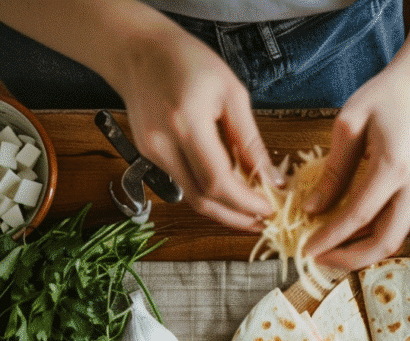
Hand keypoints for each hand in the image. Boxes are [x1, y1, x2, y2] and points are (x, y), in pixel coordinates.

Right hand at [113, 24, 281, 229]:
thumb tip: (272, 178)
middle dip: (236, 217)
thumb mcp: (231, 93)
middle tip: (264, 222)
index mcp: (186, 122)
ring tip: (250, 213)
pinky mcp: (146, 156)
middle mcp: (162, 143)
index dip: (246, 202)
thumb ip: (250, 140)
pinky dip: (206, 195)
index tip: (271, 208)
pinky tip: (228, 194)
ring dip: (222, 212)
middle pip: (201, 199)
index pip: (218, 180)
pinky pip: (180, 186)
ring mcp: (150, 153)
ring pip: (189, 198)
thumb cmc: (186, 60)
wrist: (136, 49)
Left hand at [302, 64, 409, 270]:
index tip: (307, 249)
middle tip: (321, 259)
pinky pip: (397, 223)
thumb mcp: (347, 126)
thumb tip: (312, 209)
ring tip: (331, 249)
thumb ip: (332, 171)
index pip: (358, 216)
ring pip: (394, 238)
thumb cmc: (382, 97)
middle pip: (386, 241)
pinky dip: (372, 235)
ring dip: (362, 250)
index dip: (330, 238)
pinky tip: (349, 232)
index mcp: (394, 166)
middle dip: (351, 258)